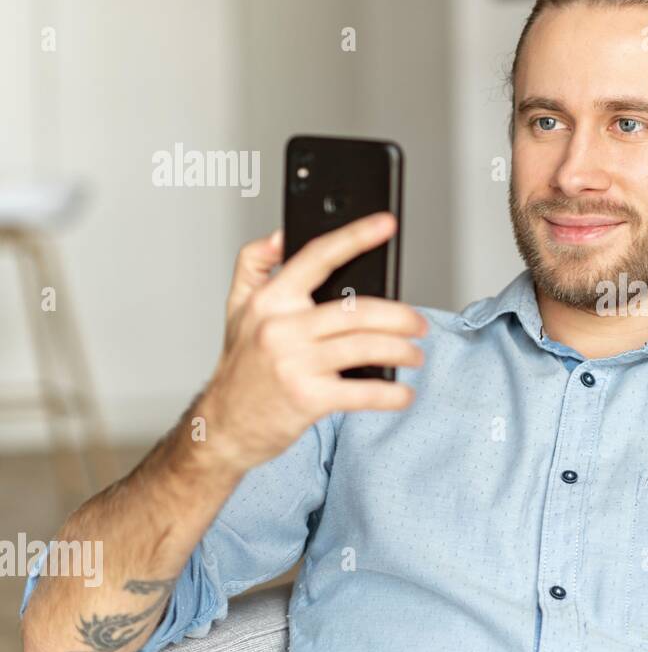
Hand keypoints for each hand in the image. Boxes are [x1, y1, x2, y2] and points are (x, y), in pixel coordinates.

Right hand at [195, 212, 426, 472]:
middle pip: (358, 309)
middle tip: (419, 324)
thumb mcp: (236, 309)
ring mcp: (295, 364)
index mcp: (270, 301)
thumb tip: (280, 235)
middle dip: (400, 316)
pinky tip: (402, 392)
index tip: (384, 224)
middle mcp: (281, 328)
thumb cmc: (240, 368)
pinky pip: (363, 392)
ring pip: (367, 346)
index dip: (354, 237)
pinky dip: (391, 393)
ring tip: (414, 355)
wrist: (223, 426)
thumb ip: (253, 264)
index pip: (317, 257)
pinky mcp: (308, 398)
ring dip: (402, 351)